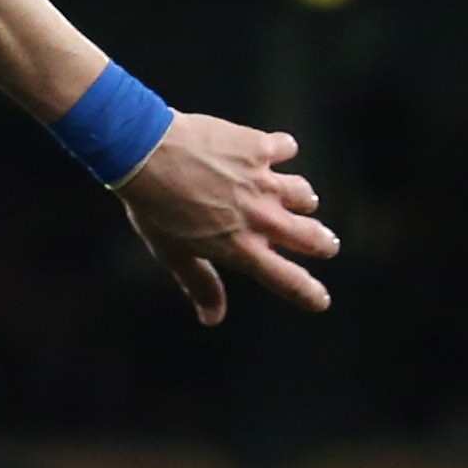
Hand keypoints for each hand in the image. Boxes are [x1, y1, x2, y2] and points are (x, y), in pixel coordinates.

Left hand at [118, 115, 337, 323]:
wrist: (144, 153)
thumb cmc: (153, 207)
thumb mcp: (173, 253)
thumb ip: (199, 283)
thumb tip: (212, 319)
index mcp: (241, 249)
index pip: (287, 280)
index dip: (308, 293)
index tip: (321, 301)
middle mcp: (261, 218)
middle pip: (314, 238)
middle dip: (323, 243)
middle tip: (323, 243)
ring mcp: (264, 182)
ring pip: (305, 194)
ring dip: (302, 198)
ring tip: (295, 197)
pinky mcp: (260, 148)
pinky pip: (287, 148)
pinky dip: (282, 150)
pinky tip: (273, 151)